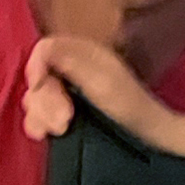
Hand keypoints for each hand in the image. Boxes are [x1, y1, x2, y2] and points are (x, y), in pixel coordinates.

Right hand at [21, 33, 159, 142]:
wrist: (148, 136)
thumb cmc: (130, 107)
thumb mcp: (102, 81)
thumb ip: (71, 62)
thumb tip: (40, 50)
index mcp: (83, 53)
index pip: (45, 48)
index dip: (36, 66)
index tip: (38, 86)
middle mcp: (72, 67)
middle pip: (39, 76)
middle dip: (45, 99)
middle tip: (64, 120)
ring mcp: (68, 90)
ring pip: (36, 96)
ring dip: (42, 115)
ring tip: (61, 130)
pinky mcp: (65, 111)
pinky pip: (39, 113)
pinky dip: (39, 123)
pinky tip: (44, 135)